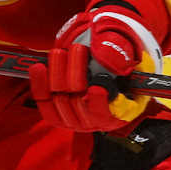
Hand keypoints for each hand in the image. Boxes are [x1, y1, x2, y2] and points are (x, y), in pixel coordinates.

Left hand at [29, 8, 161, 132]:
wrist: (104, 66)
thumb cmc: (122, 63)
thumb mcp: (132, 56)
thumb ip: (123, 56)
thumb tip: (110, 60)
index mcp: (122, 112)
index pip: (107, 113)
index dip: (100, 103)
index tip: (96, 88)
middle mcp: (96, 121)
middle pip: (79, 102)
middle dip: (76, 73)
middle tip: (77, 49)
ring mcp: (75, 119)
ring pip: (60, 100)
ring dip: (58, 73)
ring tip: (60, 52)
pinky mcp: (56, 114)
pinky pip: (44, 102)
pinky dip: (39, 84)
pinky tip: (39, 67)